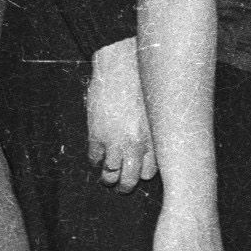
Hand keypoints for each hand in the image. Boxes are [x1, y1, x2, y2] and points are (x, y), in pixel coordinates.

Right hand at [84, 38, 157, 191]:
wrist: (124, 64)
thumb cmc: (145, 83)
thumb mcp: (156, 111)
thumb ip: (153, 131)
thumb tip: (153, 145)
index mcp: (155, 138)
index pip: (150, 172)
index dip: (142, 175)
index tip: (138, 174)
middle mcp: (137, 144)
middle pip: (131, 179)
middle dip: (125, 186)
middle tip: (121, 187)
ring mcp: (115, 141)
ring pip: (110, 173)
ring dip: (107, 178)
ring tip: (107, 178)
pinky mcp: (96, 133)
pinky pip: (94, 157)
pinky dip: (94, 160)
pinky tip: (96, 157)